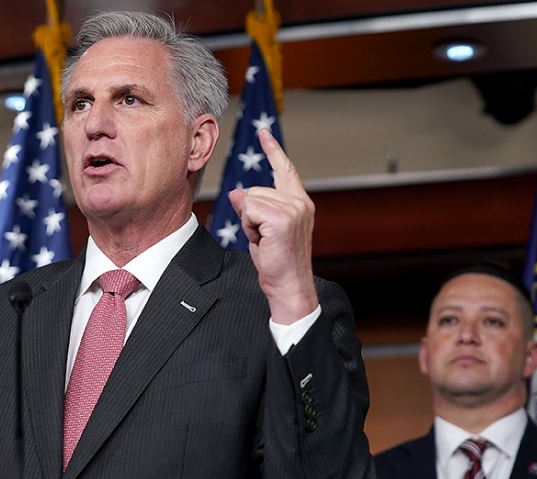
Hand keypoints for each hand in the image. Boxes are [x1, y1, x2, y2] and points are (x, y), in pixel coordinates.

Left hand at [228, 128, 317, 323]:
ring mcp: (293, 209)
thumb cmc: (277, 262)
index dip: (273, 151)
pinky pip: (249, 210)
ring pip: (250, 200)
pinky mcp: (283, 219)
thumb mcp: (262, 230)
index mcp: (299, 202)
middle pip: (254, 190)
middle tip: (264, 238)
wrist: (289, 286)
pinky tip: (264, 241)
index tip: (264, 133)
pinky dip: (249, 227)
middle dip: (250, 215)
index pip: (285, 170)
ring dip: (249, 223)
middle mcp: (300, 202)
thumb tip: (237, 193)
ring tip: (265, 241)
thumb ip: (253, 208)